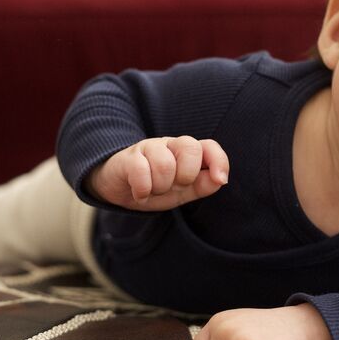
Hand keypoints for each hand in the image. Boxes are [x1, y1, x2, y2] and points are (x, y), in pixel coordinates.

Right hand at [88, 136, 228, 210]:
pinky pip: (141, 171)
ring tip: (153, 190)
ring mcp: (147, 148)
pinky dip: (143, 190)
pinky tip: (140, 194)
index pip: (209, 146)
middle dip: (186, 175)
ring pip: (165, 164)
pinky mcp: (128, 158)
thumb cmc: (155, 187)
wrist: (118, 190)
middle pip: (190, 147)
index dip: (219, 160)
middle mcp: (169, 145)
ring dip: (161, 187)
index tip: (220, 179)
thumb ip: (204, 185)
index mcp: (186, 153)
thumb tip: (220, 179)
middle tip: (173, 186)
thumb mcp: (183, 191)